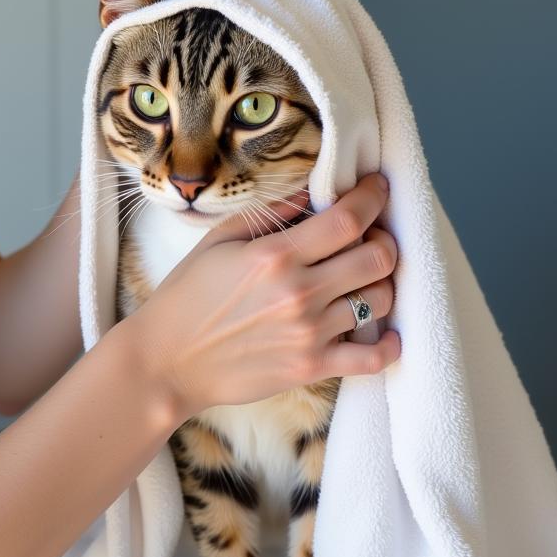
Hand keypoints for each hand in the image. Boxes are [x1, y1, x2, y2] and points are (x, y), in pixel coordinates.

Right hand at [121, 172, 399, 421]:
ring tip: (366, 280)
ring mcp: (309, 333)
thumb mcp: (217, 242)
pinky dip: (390, 345)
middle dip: (385, 240)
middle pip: (378, 257)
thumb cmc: (186, 298)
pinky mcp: (311, 368)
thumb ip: (268, 215)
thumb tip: (312, 196)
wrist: (166, 362)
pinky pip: (374, 358)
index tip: (377, 188)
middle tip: (374, 236)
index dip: (373, 198)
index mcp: (274, 255)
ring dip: (383, 284)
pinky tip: (385, 332)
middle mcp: (298, 292)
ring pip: (381, 299)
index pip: (347, 219)